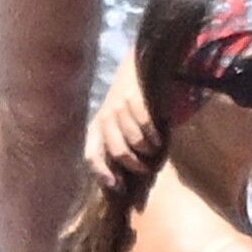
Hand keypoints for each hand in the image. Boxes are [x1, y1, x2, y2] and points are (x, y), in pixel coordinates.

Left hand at [85, 52, 160, 188]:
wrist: (134, 66)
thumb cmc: (124, 102)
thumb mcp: (113, 122)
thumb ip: (114, 144)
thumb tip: (120, 179)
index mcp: (96, 127)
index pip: (91, 155)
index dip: (102, 172)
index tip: (117, 186)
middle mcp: (104, 117)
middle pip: (118, 151)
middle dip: (134, 165)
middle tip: (146, 170)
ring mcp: (118, 106)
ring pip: (134, 140)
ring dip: (147, 150)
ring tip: (154, 151)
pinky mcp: (134, 97)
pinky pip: (145, 124)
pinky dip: (154, 136)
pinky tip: (159, 139)